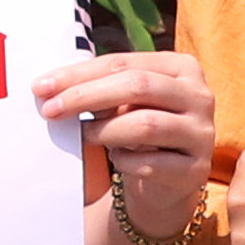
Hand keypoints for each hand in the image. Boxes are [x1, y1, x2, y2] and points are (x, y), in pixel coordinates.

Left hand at [39, 50, 219, 235]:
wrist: (165, 182)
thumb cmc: (138, 131)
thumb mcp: (123, 103)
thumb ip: (99, 89)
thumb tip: (49, 88)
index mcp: (182, 67)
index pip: (124, 63)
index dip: (80, 74)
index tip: (42, 87)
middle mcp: (199, 95)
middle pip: (137, 86)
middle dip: (87, 96)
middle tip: (51, 110)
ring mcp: (202, 133)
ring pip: (145, 124)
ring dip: (105, 130)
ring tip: (84, 135)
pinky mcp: (196, 169)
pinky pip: (151, 163)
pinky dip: (124, 161)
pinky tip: (117, 159)